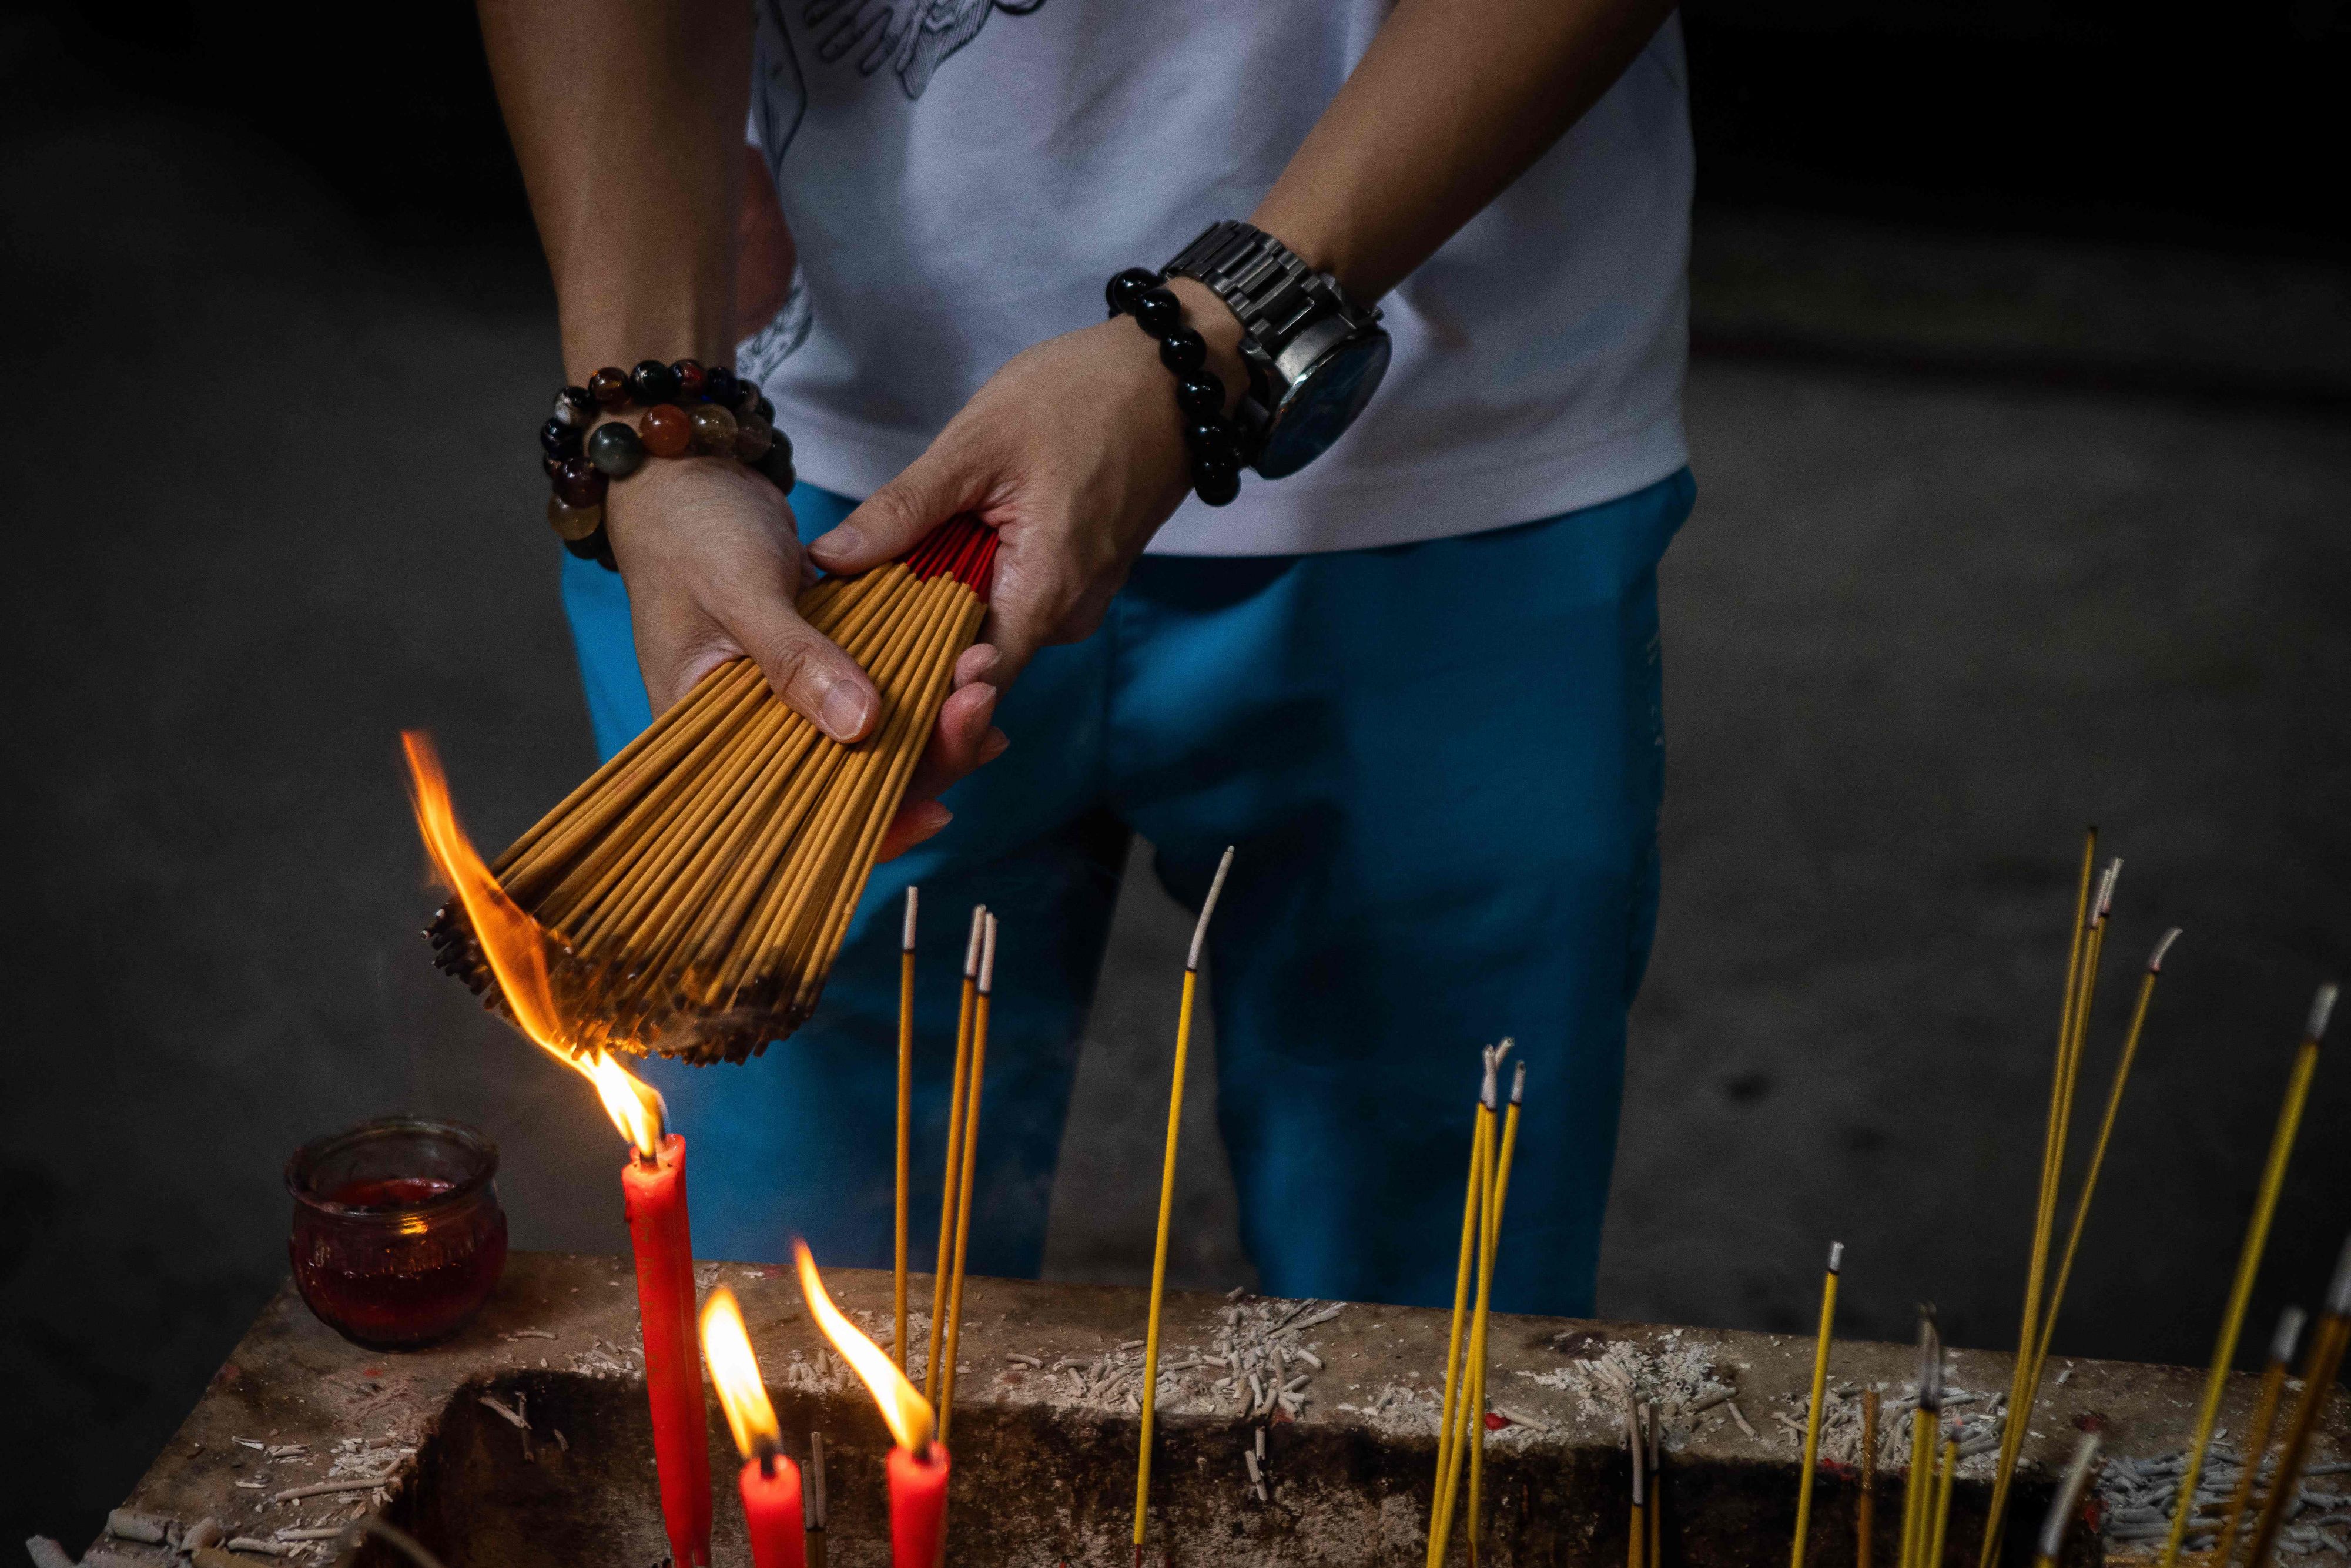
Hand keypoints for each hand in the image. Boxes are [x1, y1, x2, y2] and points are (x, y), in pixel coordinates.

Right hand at [601, 454, 1001, 859]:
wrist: (687, 474)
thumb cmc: (690, 530)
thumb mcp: (740, 588)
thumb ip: (795, 657)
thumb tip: (861, 725)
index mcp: (708, 738)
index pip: (788, 817)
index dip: (864, 828)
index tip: (935, 811)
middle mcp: (748, 732)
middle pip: (846, 784)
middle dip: (920, 763)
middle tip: (982, 720)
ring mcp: (787, 699)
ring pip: (869, 741)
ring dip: (931, 725)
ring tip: (984, 690)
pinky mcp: (817, 665)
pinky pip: (872, 694)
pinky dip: (917, 687)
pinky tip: (967, 675)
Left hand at [804, 281, 1243, 689]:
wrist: (1170, 375)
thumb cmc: (1084, 397)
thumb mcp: (976, 447)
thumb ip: (903, 510)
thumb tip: (828, 559)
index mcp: (1043, 596)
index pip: (967, 692)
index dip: (908, 693)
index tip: (851, 669)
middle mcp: (1066, 616)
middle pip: (971, 662)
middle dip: (907, 642)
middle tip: (842, 607)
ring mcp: (1077, 599)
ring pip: (988, 627)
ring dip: (935, 606)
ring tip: (880, 570)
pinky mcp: (1078, 578)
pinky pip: (1012, 599)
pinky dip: (968, 583)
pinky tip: (932, 552)